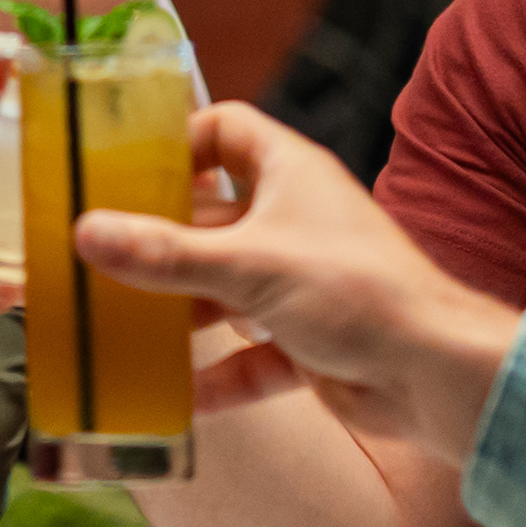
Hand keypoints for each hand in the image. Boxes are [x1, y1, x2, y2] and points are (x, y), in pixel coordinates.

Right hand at [69, 102, 522, 466]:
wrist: (437, 375)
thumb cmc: (359, 293)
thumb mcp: (247, 266)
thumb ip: (164, 254)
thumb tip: (89, 233)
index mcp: (289, 173)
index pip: (225, 129)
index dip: (178, 141)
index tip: (126, 169)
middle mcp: (295, 220)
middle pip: (214, 216)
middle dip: (163, 240)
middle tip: (103, 255)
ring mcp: (303, 282)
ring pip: (228, 288)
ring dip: (184, 310)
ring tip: (124, 326)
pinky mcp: (312, 340)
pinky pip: (253, 354)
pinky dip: (220, 375)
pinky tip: (181, 397)